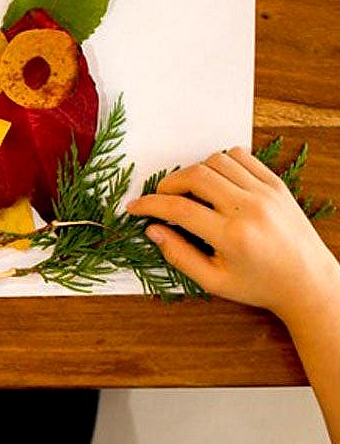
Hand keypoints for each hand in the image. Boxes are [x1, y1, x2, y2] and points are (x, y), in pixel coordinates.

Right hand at [127, 147, 339, 327]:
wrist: (308, 282)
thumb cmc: (260, 285)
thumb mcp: (213, 281)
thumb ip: (179, 255)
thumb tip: (153, 231)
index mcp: (232, 236)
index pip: (179, 209)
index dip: (149, 205)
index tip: (135, 207)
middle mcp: (250, 209)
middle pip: (195, 176)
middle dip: (168, 184)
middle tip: (160, 198)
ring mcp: (266, 193)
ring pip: (217, 161)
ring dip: (194, 172)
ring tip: (187, 191)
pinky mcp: (276, 185)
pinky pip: (242, 157)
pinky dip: (221, 163)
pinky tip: (215, 181)